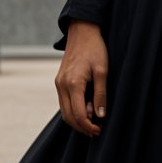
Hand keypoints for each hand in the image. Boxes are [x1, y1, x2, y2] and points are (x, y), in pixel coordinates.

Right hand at [55, 20, 107, 136]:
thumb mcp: (103, 71)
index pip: (78, 114)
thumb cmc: (95, 49)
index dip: (88, 126)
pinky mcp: (59, 81)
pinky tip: (85, 110)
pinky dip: (72, 110)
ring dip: (76, 120)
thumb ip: (101, 94)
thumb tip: (100, 115)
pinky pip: (63, 102)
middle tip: (96, 130)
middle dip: (81, 127)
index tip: (99, 130)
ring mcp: (58, 83)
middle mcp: (62, 85)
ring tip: (92, 122)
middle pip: (68, 116)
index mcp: (73, 83)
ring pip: (64, 111)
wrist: (82, 32)